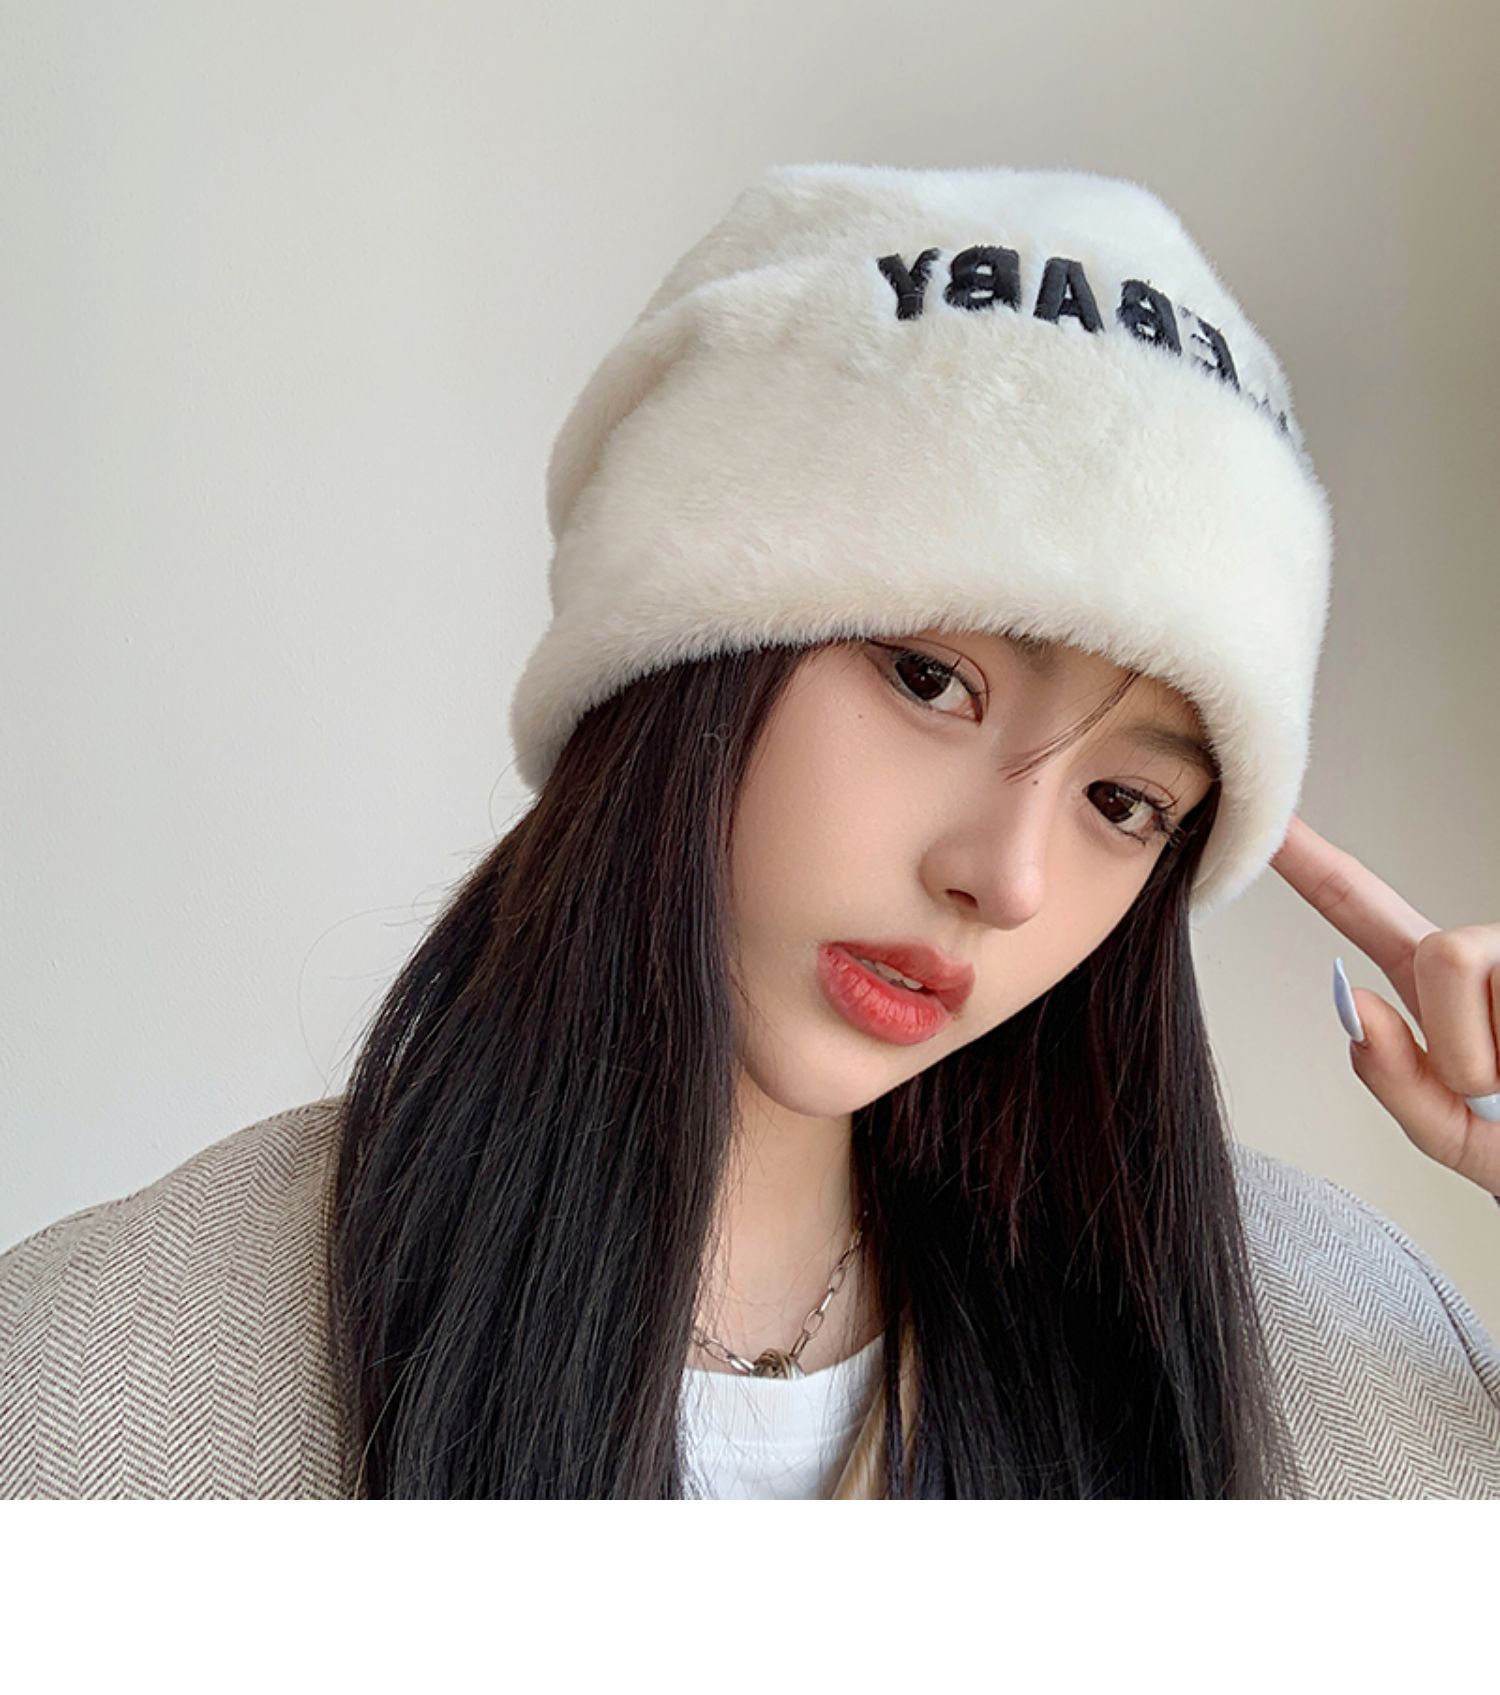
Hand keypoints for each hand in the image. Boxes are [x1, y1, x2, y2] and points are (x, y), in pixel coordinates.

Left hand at [1269, 814, 1499, 1196]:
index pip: (1364, 911)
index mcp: (1436, 987)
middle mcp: (1484, 955)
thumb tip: (1355, 1008)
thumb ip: (1395, 1081)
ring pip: (1468, 966)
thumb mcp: (1453, 1132)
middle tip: (1495, 1089)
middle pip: (1434, 951)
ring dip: (1491, 1054)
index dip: (1315, 864)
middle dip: (1457, 1041)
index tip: (1272, 821)